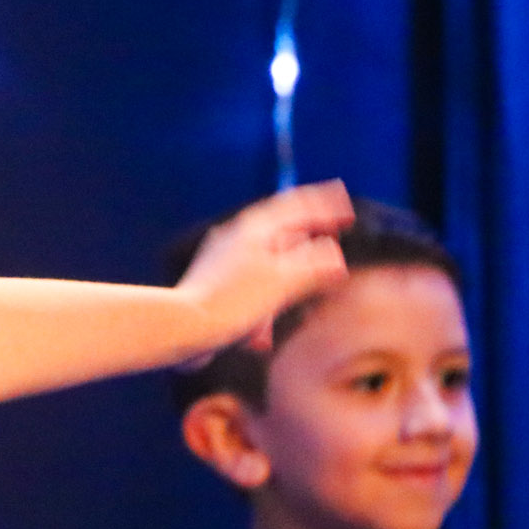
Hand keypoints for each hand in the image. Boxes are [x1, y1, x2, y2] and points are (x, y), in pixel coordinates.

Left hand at [174, 180, 351, 354]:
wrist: (183, 325)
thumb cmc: (233, 301)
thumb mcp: (283, 280)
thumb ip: (313, 265)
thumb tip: (336, 255)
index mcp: (253, 229)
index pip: (295, 206)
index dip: (323, 204)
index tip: (345, 203)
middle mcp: (236, 238)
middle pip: (280, 227)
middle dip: (307, 230)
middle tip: (331, 228)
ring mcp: (224, 260)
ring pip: (266, 255)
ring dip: (290, 264)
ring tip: (309, 267)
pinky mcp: (216, 284)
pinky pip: (253, 281)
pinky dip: (271, 289)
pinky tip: (275, 311)